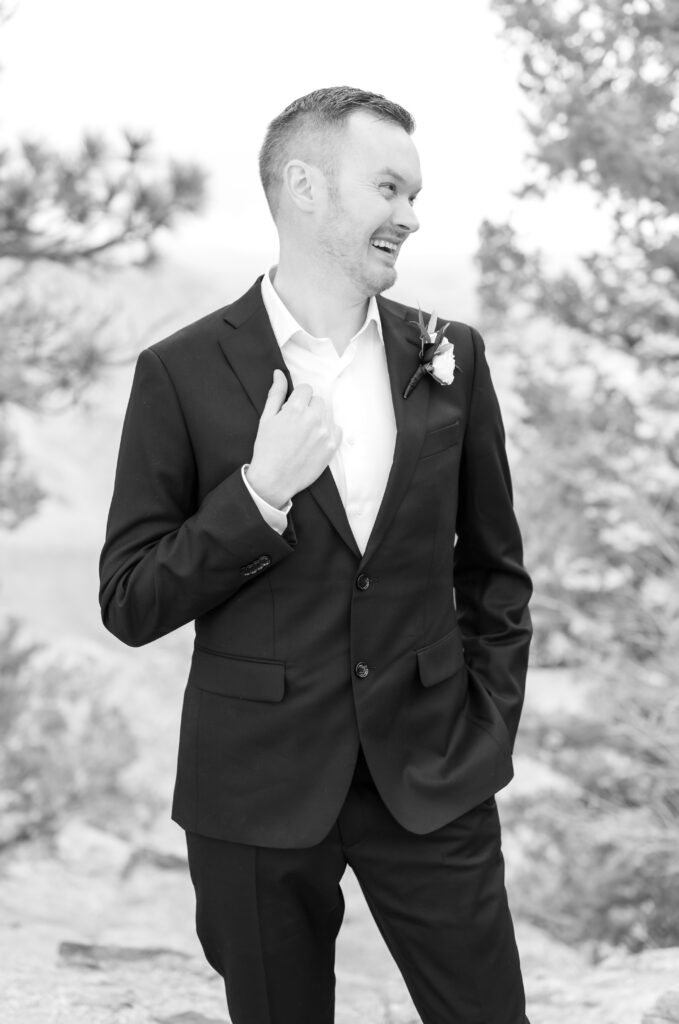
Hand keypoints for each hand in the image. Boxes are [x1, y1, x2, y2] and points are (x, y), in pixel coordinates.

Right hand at [246, 370, 340, 507]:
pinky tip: (314, 441)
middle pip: (318, 401)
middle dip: (308, 408)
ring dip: (318, 419)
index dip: (297, 399)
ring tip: (305, 434)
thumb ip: (275, 393)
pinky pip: (336, 429)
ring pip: (327, 414)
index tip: (291, 410)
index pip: (306, 389)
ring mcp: (325, 433)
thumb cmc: (266, 448)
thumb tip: (279, 373)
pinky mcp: (332, 447)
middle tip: (297, 423)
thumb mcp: (266, 418)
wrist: (274, 479)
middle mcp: (314, 418)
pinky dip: (327, 432)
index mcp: (296, 409)